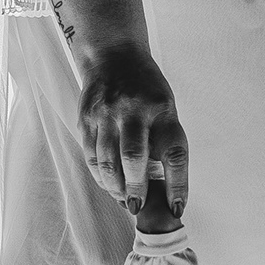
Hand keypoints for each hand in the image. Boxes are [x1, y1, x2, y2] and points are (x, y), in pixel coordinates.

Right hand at [77, 46, 189, 211]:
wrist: (114, 56)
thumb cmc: (147, 89)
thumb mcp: (166, 108)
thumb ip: (164, 142)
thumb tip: (161, 186)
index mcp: (163, 109)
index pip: (174, 154)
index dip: (178, 185)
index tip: (177, 208)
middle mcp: (135, 111)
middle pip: (134, 159)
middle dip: (137, 189)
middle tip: (139, 206)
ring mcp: (107, 114)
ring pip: (109, 162)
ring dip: (116, 188)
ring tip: (124, 199)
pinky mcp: (87, 118)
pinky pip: (92, 156)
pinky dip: (101, 176)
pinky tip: (109, 185)